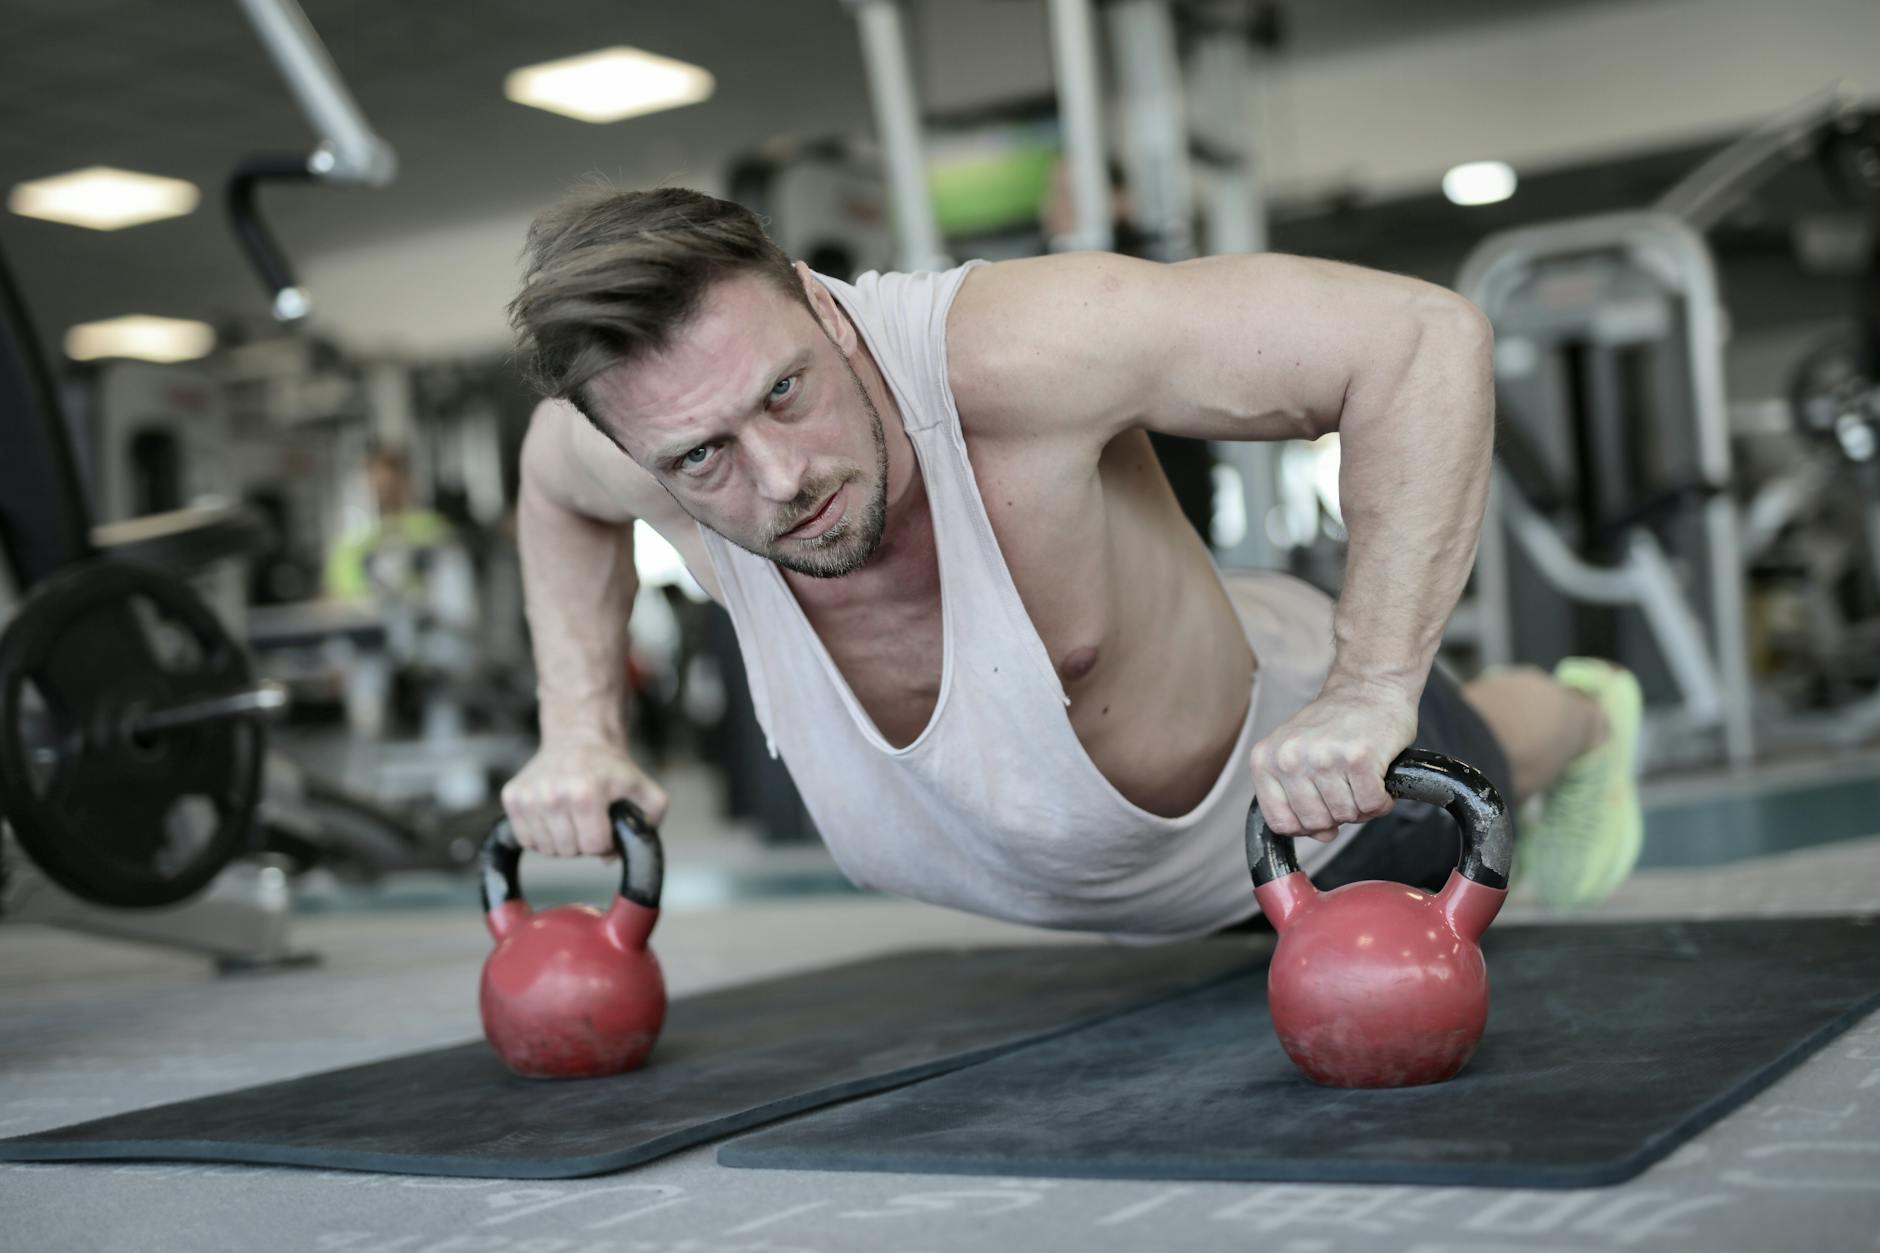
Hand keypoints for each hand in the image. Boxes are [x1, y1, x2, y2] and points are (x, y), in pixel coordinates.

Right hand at [500, 737, 667, 857]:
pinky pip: (526, 840)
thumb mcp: (646, 792)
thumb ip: (649, 825)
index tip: (606, 825)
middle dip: (584, 842)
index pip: (593, 847)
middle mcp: (552, 795)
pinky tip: (553, 816)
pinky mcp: (512, 796)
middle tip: (589, 820)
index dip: (605, 842)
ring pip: (547, 849)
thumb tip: (611, 857)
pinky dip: (542, 836)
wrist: (578, 739)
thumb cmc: (611, 769)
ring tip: (572, 817)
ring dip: (562, 841)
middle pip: (569, 851)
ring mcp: (529, 796)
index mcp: (585, 793)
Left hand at [1248, 680, 1418, 842]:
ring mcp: (1324, 757)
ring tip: (1362, 780)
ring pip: (1345, 816)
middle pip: (1315, 822)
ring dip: (1361, 806)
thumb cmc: (1335, 723)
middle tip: (1347, 789)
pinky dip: (1382, 801)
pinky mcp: (1358, 758)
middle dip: (1337, 815)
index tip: (1320, 812)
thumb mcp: (1297, 754)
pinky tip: (1379, 780)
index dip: (1305, 826)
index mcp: (1266, 758)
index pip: (1280, 822)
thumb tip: (1323, 835)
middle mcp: (1290, 758)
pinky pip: (1372, 805)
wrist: (1369, 686)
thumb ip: (1300, 799)